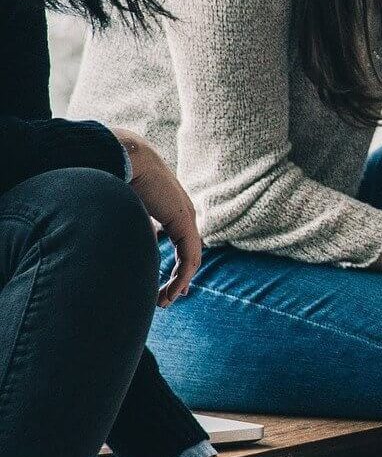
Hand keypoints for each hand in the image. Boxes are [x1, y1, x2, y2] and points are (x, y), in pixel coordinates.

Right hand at [112, 127, 200, 306]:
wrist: (123, 156)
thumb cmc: (115, 175)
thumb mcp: (123, 207)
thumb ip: (129, 225)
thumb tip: (123, 242)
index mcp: (167, 207)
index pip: (177, 238)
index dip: (172, 262)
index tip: (164, 284)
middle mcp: (181, 212)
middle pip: (186, 250)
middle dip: (178, 276)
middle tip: (169, 297)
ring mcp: (185, 217)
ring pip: (189, 257)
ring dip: (178, 281)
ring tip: (165, 300)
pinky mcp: (184, 222)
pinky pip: (190, 255)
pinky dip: (182, 275)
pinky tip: (174, 289)